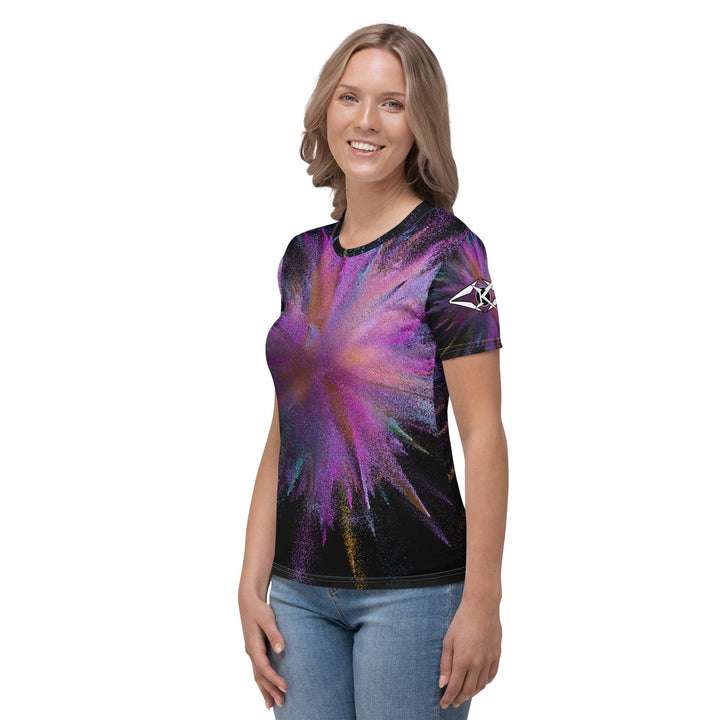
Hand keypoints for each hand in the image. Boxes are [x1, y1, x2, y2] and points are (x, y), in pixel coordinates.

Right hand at [239, 590, 287, 708]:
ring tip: (272, 705)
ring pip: (258, 676)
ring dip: (265, 690)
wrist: (248, 601)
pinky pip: (258, 670)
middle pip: (260, 676)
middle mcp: (251, 652)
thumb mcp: (267, 619)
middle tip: (282, 703)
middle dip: (270, 690)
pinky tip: (266, 689)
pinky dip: (262, 681)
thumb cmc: (259, 609)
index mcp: (253, 646)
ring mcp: (252, 652)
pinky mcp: (255, 650)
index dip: (274, 679)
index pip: (264, 667)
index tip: (285, 687)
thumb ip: (274, 634)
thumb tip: (281, 650)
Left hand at [438, 596, 501, 708]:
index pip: (454, 687)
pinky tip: (479, 683)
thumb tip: (442, 684)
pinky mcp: (497, 655)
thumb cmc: (461, 621)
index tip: (444, 704)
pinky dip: (484, 683)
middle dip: (459, 698)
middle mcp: (477, 663)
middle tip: (453, 702)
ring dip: (471, 693)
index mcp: (462, 660)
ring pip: (481, 685)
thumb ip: (445, 664)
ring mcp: (488, 660)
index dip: (448, 698)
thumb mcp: (448, 641)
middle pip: (468, 690)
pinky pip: (491, 675)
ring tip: (464, 695)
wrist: (481, 607)